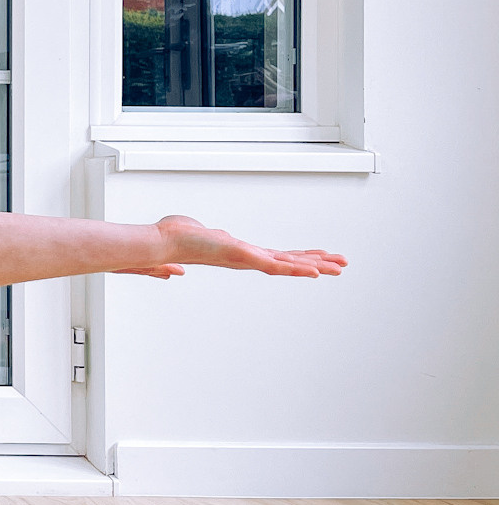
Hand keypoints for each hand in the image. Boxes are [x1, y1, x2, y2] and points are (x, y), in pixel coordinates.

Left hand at [114, 215, 347, 279]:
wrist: (162, 242)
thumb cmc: (172, 237)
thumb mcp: (194, 234)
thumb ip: (196, 238)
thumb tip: (185, 243)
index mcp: (239, 253)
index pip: (275, 257)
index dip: (297, 259)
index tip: (316, 259)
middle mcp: (246, 259)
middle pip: (288, 262)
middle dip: (315, 263)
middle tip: (341, 265)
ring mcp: (246, 260)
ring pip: (288, 265)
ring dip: (315, 266)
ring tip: (339, 267)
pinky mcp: (242, 257)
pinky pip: (275, 265)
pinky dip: (296, 269)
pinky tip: (315, 271)